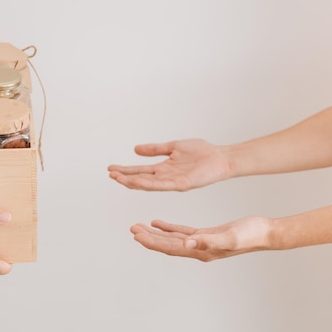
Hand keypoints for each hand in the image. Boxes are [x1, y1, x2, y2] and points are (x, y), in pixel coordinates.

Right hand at [108, 139, 232, 190]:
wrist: (221, 158)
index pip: (140, 170)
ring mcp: (172, 182)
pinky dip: (148, 184)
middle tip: (110, 175)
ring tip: (118, 179)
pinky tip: (137, 181)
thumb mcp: (173, 147)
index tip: (111, 169)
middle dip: (124, 177)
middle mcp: (165, 177)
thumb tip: (135, 149)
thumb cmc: (202, 152)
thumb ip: (155, 149)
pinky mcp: (182, 184)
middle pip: (140, 178)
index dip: (125, 170)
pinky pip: (162, 185)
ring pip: (148, 184)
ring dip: (132, 182)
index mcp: (163, 168)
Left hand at [130, 215, 271, 260]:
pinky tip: (157, 223)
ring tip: (138, 227)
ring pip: (171, 239)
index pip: (170, 248)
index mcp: (200, 251)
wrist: (264, 233)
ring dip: (154, 233)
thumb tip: (186, 243)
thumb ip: (207, 240)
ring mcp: (200, 242)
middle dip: (148, 238)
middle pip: (166, 245)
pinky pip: (181, 232)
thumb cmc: (250, 235)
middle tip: (132, 229)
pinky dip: (168, 228)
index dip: (152, 242)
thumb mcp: (228, 236)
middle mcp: (197, 249)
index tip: (136, 235)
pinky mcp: (205, 234)